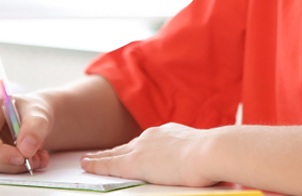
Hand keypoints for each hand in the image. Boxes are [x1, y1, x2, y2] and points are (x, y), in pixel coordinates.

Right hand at [0, 92, 51, 172]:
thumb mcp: (38, 113)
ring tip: (35, 158)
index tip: (22, 158)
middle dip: (10, 162)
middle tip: (34, 160)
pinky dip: (10, 167)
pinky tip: (26, 158)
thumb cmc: (30, 110)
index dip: (0, 153)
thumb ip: (35, 128)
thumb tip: (26, 149)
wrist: (30, 117)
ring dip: (12, 167)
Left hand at [80, 123, 218, 186]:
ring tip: (87, 161)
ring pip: (115, 153)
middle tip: (98, 155)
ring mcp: (142, 147)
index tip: (130, 150)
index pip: (147, 142)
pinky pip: (108, 163)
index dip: (136, 148)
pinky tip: (86, 165)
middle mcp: (153, 136)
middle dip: (113, 151)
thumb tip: (206, 169)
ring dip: (101, 158)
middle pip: (127, 145)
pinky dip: (96, 164)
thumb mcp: (204, 154)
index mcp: (169, 133)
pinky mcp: (134, 162)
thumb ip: (197, 158)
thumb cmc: (216, 156)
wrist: (210, 152)